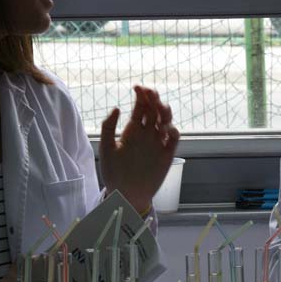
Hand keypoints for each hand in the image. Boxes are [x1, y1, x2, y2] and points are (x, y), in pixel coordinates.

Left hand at [99, 85, 180, 213]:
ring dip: (165, 112)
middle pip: (154, 111)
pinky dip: (173, 132)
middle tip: (151, 93)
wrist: (125, 194)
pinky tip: (167, 129)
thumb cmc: (114, 172)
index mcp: (133, 130)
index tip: (138, 87)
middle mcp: (147, 134)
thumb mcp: (106, 149)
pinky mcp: (167, 154)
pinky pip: (174, 140)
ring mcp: (158, 143)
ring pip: (166, 122)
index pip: (140, 108)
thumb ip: (108, 128)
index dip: (141, 96)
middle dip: (154, 99)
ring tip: (160, 107)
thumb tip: (117, 107)